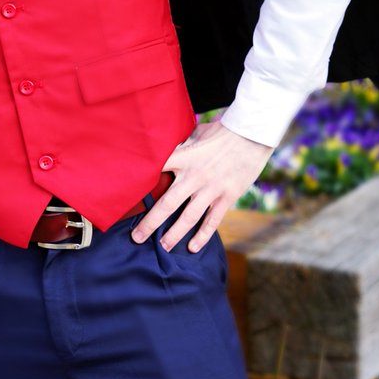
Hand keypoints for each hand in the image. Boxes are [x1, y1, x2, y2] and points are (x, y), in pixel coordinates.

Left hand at [131, 118, 272, 251]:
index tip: (126, 199)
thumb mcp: (196, 133)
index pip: (156, 172)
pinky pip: (212, 220)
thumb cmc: (222, 131)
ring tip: (162, 246)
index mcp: (183, 158)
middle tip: (136, 237)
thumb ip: (182, 146)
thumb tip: (167, 149)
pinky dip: (203, 236)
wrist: (252, 134)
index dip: (140, 184)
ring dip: (173, 234)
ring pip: (188, 217)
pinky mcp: (227, 197)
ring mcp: (211, 188)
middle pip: (167, 204)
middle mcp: (194, 176)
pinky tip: (193, 247)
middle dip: (150, 223)